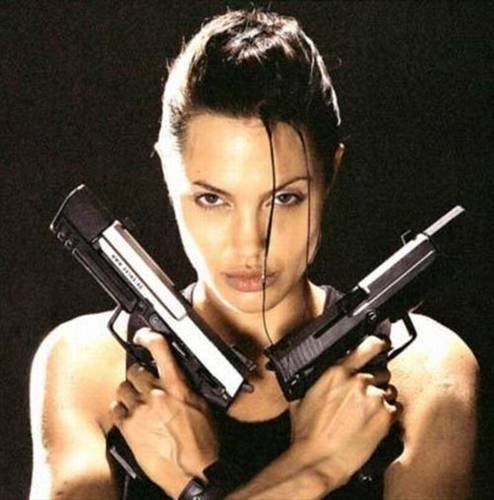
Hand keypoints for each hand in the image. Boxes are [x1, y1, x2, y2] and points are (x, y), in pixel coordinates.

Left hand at [110, 328, 217, 496]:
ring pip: (123, 388)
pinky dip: (121, 411)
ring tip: (138, 403)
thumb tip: (178, 378)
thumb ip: (186, 387)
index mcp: (177, 386)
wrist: (195, 472)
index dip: (148, 337)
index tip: (143, 336)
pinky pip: (116, 409)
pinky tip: (131, 418)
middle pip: (135, 371)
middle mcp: (156, 394)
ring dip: (129, 393)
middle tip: (145, 385)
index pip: (160, 349)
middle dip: (139, 376)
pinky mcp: (128, 428)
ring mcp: (140, 410)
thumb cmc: (203, 443)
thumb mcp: (202, 406)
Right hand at [289, 335, 399, 488]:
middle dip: (375, 382)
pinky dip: (389, 416)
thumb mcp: (302, 396)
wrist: (318, 459)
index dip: (377, 344)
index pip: (366, 347)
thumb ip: (316, 380)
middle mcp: (358, 381)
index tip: (382, 344)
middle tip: (364, 398)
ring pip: (389, 391)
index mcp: (336, 372)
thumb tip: (318, 375)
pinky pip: (397, 409)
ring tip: (367, 415)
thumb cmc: (307, 432)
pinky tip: (375, 425)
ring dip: (382, 400)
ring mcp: (374, 398)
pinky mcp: (385, 417)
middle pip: (381, 371)